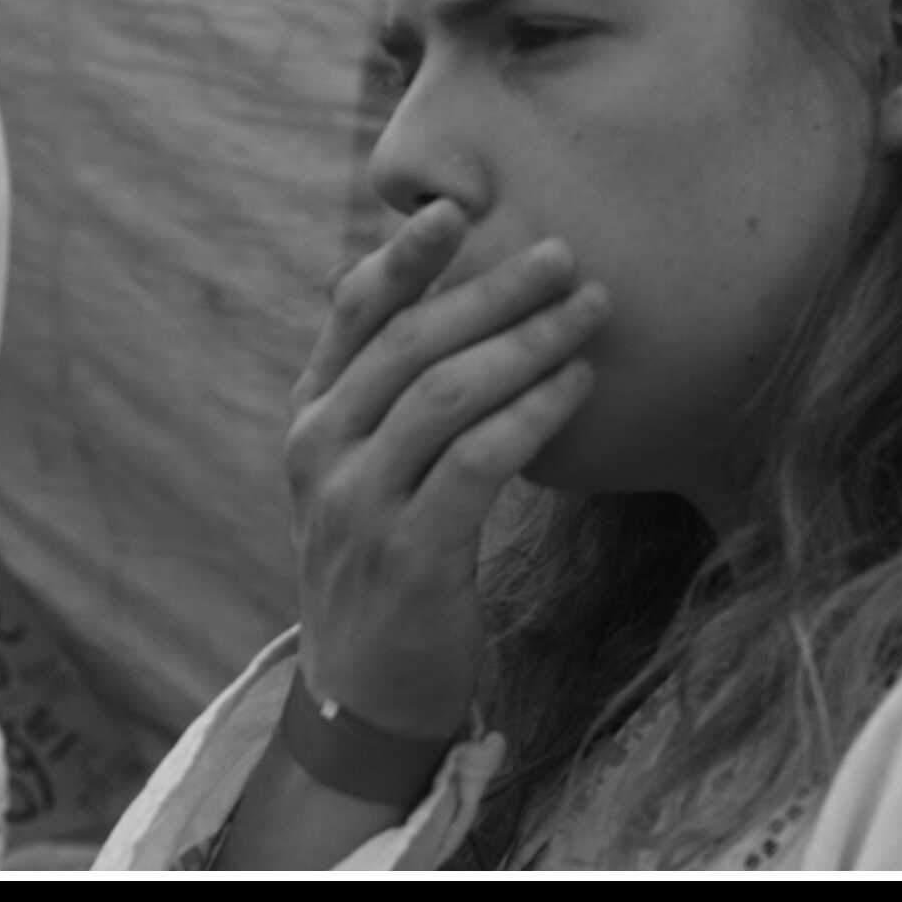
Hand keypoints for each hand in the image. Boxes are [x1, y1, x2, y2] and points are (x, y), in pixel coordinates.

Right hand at [283, 199, 609, 741]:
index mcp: (311, 416)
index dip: (405, 256)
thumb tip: (469, 301)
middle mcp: (320, 451)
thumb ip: (396, 396)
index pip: (351, 313)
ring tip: (590, 313)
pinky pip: (475, 463)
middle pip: (411, 342)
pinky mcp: (406, 556)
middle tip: (565, 257)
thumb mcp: (368, 470)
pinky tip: (575, 386)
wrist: (363, 695)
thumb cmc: (388, 561)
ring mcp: (356, 505)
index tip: (458, 206)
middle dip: (494, 291)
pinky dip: (531, 415)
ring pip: (445, 394)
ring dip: (527, 344)